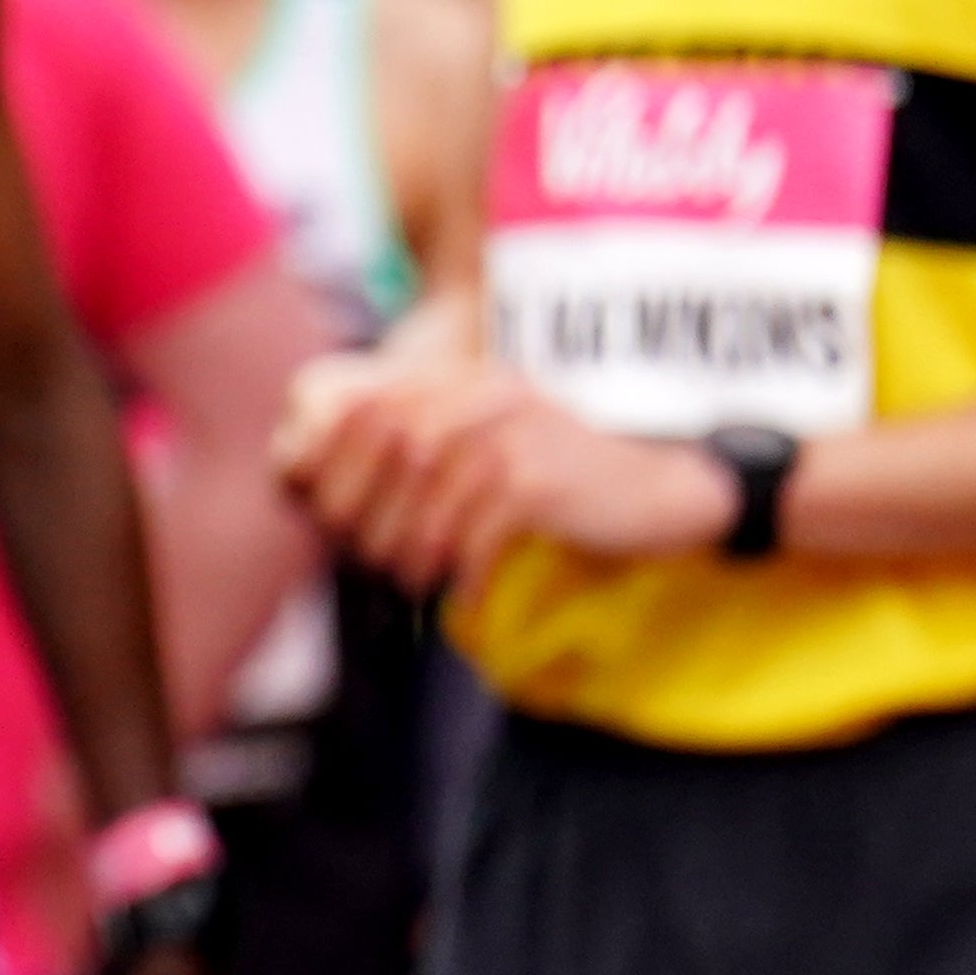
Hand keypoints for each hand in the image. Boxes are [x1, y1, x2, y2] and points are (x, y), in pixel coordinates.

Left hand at [278, 353, 725, 588]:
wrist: (658, 490)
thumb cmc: (552, 482)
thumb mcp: (481, 449)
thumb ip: (411, 455)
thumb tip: (317, 495)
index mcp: (455, 378)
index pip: (360, 403)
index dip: (325, 458)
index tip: (321, 513)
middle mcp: (480, 389)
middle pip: (386, 444)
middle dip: (362, 509)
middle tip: (365, 559)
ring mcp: (514, 427)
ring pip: (427, 488)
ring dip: (408, 547)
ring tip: (411, 580)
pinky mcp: (542, 476)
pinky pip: (477, 529)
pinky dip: (462, 570)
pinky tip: (463, 596)